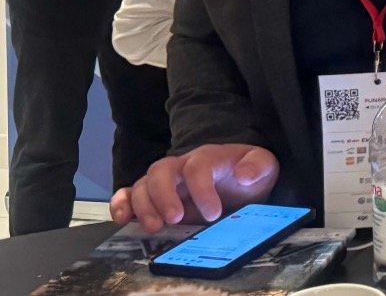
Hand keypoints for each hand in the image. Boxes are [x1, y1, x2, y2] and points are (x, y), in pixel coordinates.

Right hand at [109, 143, 278, 231]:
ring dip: (143, 206)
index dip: (202, 189)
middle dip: (163, 196)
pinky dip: (121, 204)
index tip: (214, 213)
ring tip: (154, 228)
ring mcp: (165, 182)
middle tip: (174, 219)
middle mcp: (181, 166)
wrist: (241, 179)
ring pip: (142, 184)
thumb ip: (257, 166)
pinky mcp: (154, 197)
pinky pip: (129, 194)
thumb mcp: (263, 166)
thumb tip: (244, 175)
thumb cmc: (248, 172)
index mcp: (208, 158)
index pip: (197, 167)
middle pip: (161, 171)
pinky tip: (122, 219)